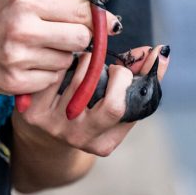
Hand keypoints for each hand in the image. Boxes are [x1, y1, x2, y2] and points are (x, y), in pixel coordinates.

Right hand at [0, 0, 120, 96]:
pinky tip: (29, 65)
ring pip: (67, 62)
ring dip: (61, 58)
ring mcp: (18, 57)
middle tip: (66, 38)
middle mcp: (23, 28)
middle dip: (80, 40)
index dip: (98, 20)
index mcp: (27, 1)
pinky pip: (51, 80)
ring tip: (39, 50)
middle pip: (81, 39)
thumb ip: (60, 7)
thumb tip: (104, 19)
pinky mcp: (15, 82)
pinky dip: (47, 75)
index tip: (105, 24)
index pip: (81, 12)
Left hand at [12, 44, 169, 155]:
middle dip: (114, 71)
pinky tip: (65, 63)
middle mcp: (79, 139)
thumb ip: (141, 77)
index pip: (122, 106)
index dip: (126, 78)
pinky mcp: (34, 113)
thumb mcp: (116, 100)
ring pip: (80, 80)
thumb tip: (162, 51)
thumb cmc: (89, 108)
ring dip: (88, 61)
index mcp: (104, 143)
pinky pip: (56, 75)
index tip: (124, 67)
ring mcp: (55, 127)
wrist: (43, 129)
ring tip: (86, 61)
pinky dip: (65, 62)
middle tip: (108, 62)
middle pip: (107, 101)